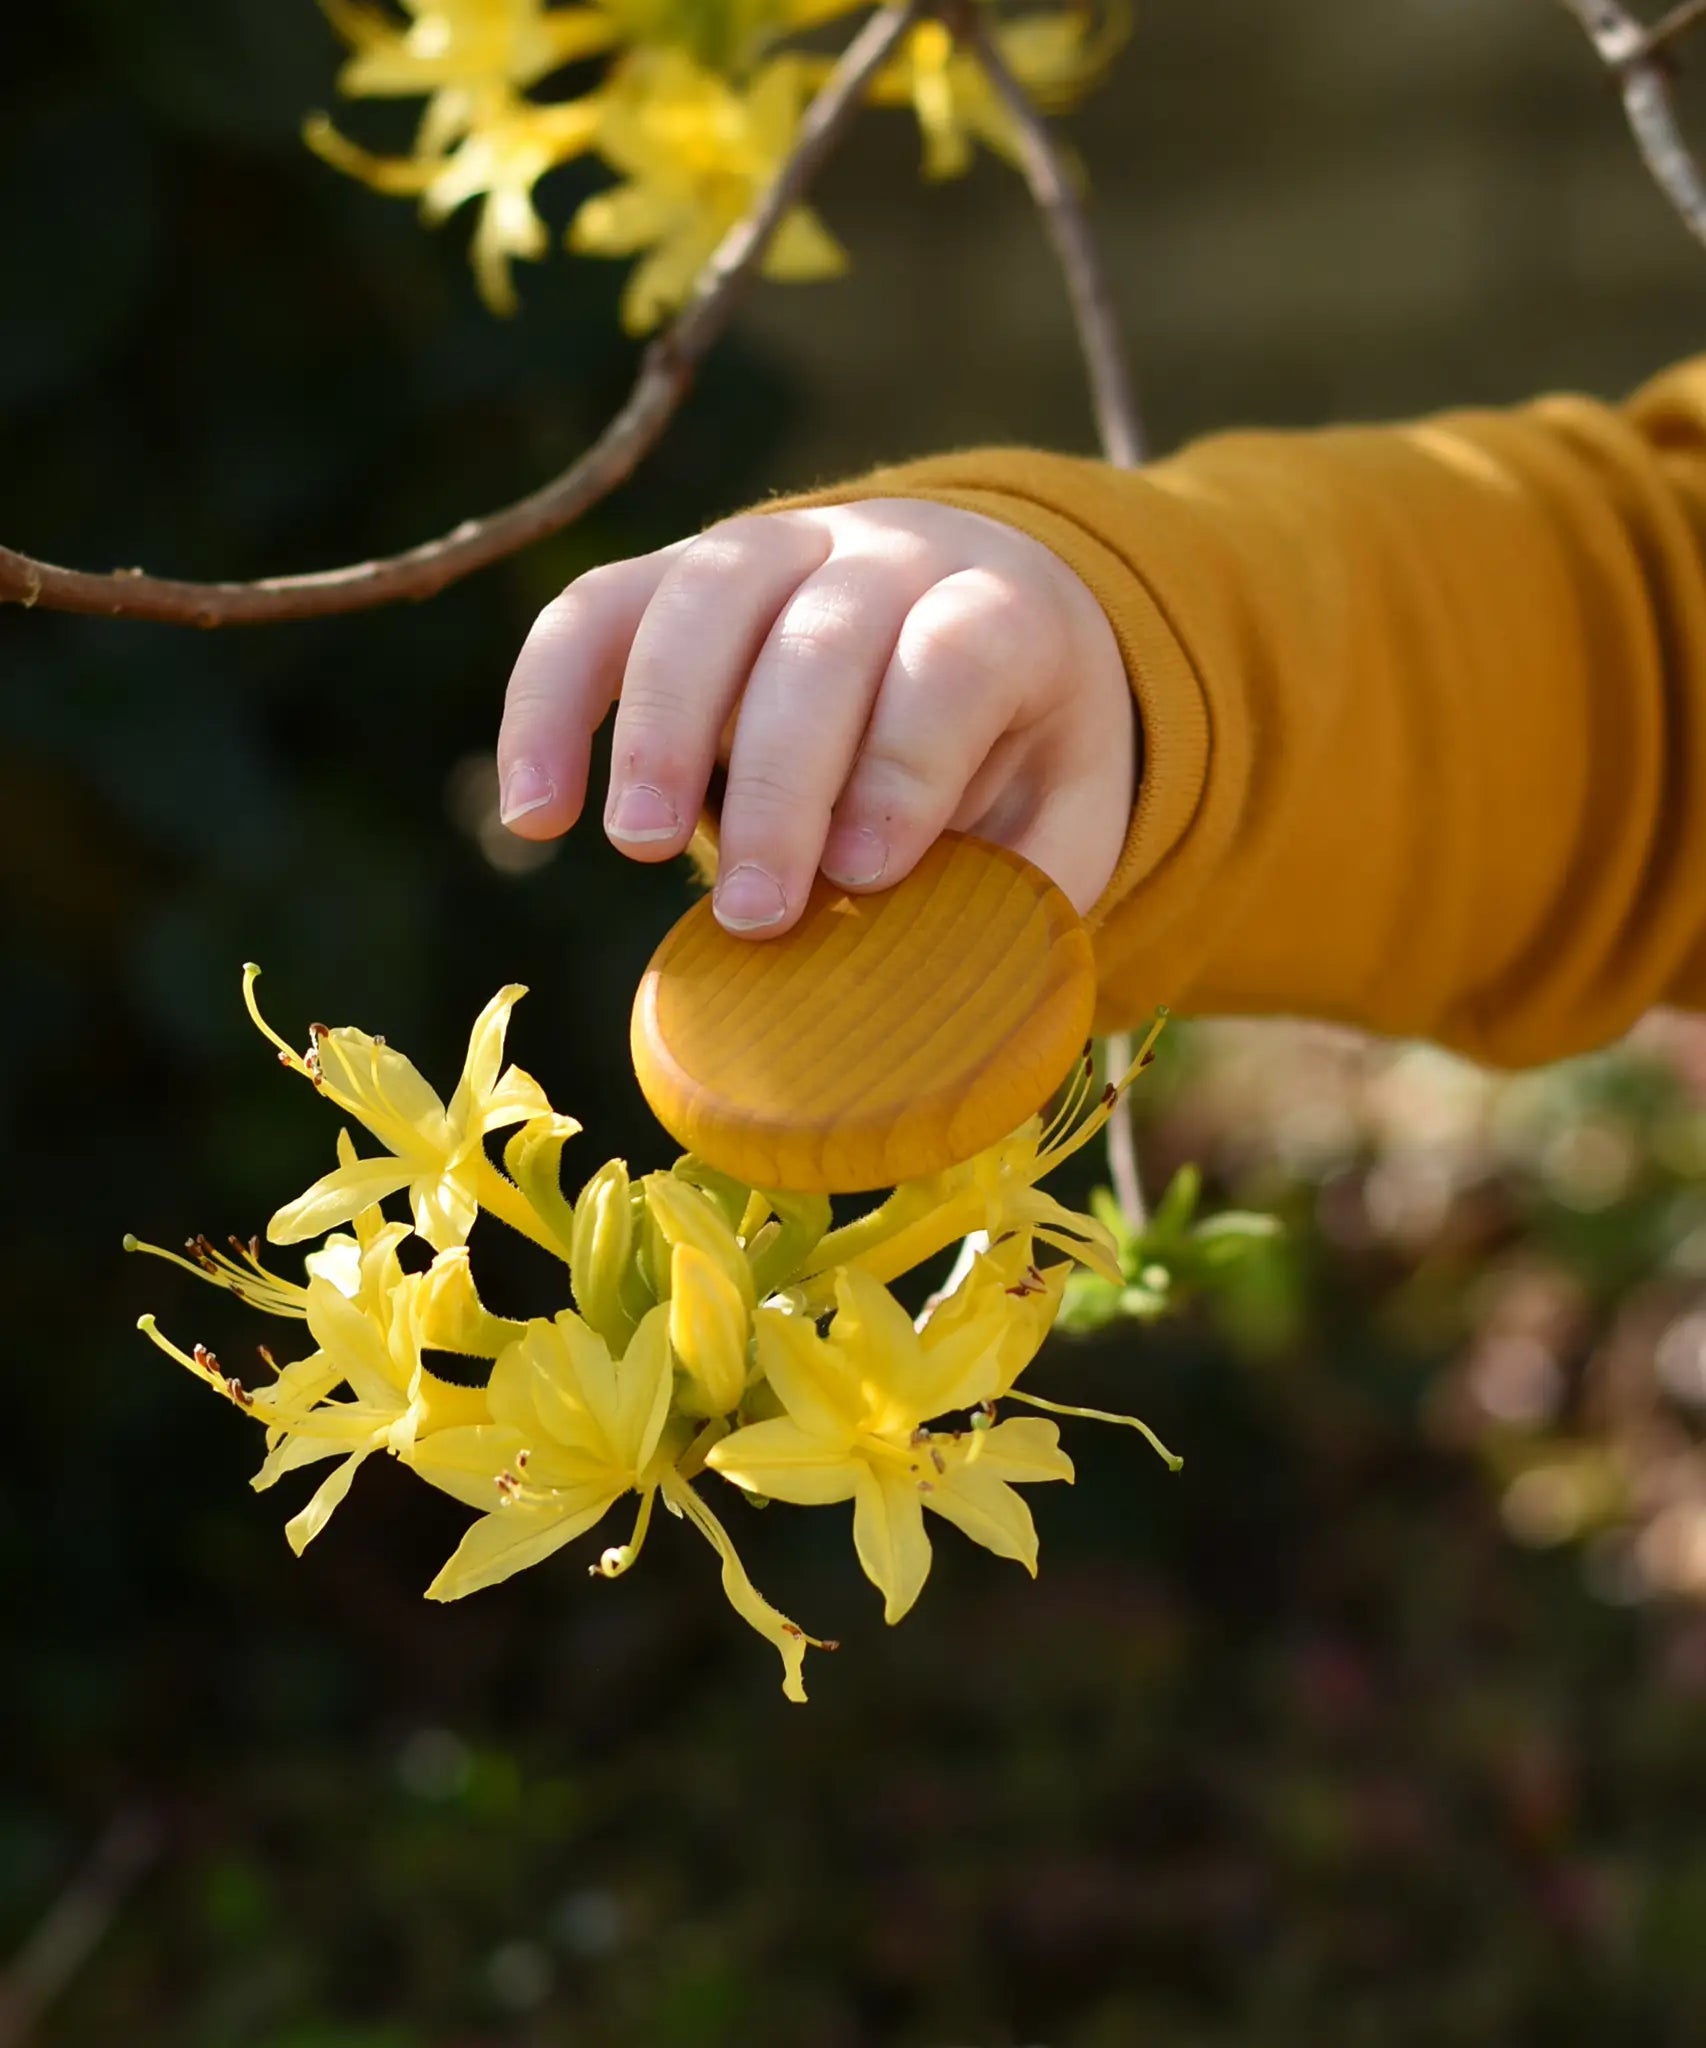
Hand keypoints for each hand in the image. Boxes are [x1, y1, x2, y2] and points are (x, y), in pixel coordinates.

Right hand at [497, 497, 1133, 934]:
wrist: (975, 632)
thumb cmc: (1014, 760)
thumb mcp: (1062, 821)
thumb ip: (1017, 892)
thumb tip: (940, 1011)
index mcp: (1003, 613)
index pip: (954, 656)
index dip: (908, 762)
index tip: (868, 872)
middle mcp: (886, 556)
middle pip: (821, 640)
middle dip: (783, 781)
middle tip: (756, 914)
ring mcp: (775, 549)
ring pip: (702, 601)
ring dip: (662, 730)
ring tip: (641, 849)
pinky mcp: (676, 575)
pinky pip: (594, 615)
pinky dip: (548, 703)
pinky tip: (536, 813)